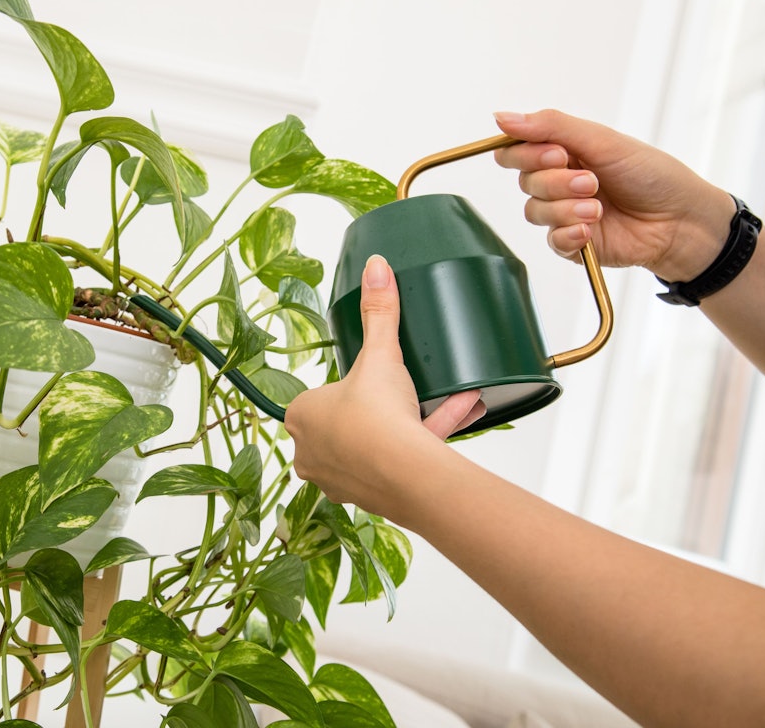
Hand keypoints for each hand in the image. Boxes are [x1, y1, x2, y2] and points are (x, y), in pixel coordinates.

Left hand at [285, 254, 484, 520]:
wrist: (405, 474)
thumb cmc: (377, 416)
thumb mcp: (380, 355)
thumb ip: (379, 313)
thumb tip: (376, 267)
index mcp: (301, 418)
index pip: (318, 397)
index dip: (347, 386)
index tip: (370, 379)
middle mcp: (311, 453)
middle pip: (347, 422)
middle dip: (379, 407)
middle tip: (403, 391)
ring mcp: (340, 479)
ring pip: (376, 445)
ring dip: (408, 422)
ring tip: (445, 398)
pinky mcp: (372, 496)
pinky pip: (399, 462)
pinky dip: (427, 439)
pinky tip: (463, 411)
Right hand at [492, 109, 735, 282]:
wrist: (681, 220)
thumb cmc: (651, 175)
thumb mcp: (602, 141)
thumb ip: (551, 126)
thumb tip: (500, 117)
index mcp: (563, 152)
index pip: (516, 151)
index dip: (526, 154)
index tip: (557, 154)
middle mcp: (558, 182)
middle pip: (525, 181)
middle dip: (555, 181)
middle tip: (590, 181)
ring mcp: (564, 214)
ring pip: (535, 211)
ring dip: (566, 208)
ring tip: (599, 208)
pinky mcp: (571, 244)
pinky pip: (550, 240)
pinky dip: (569, 233)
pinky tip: (592, 229)